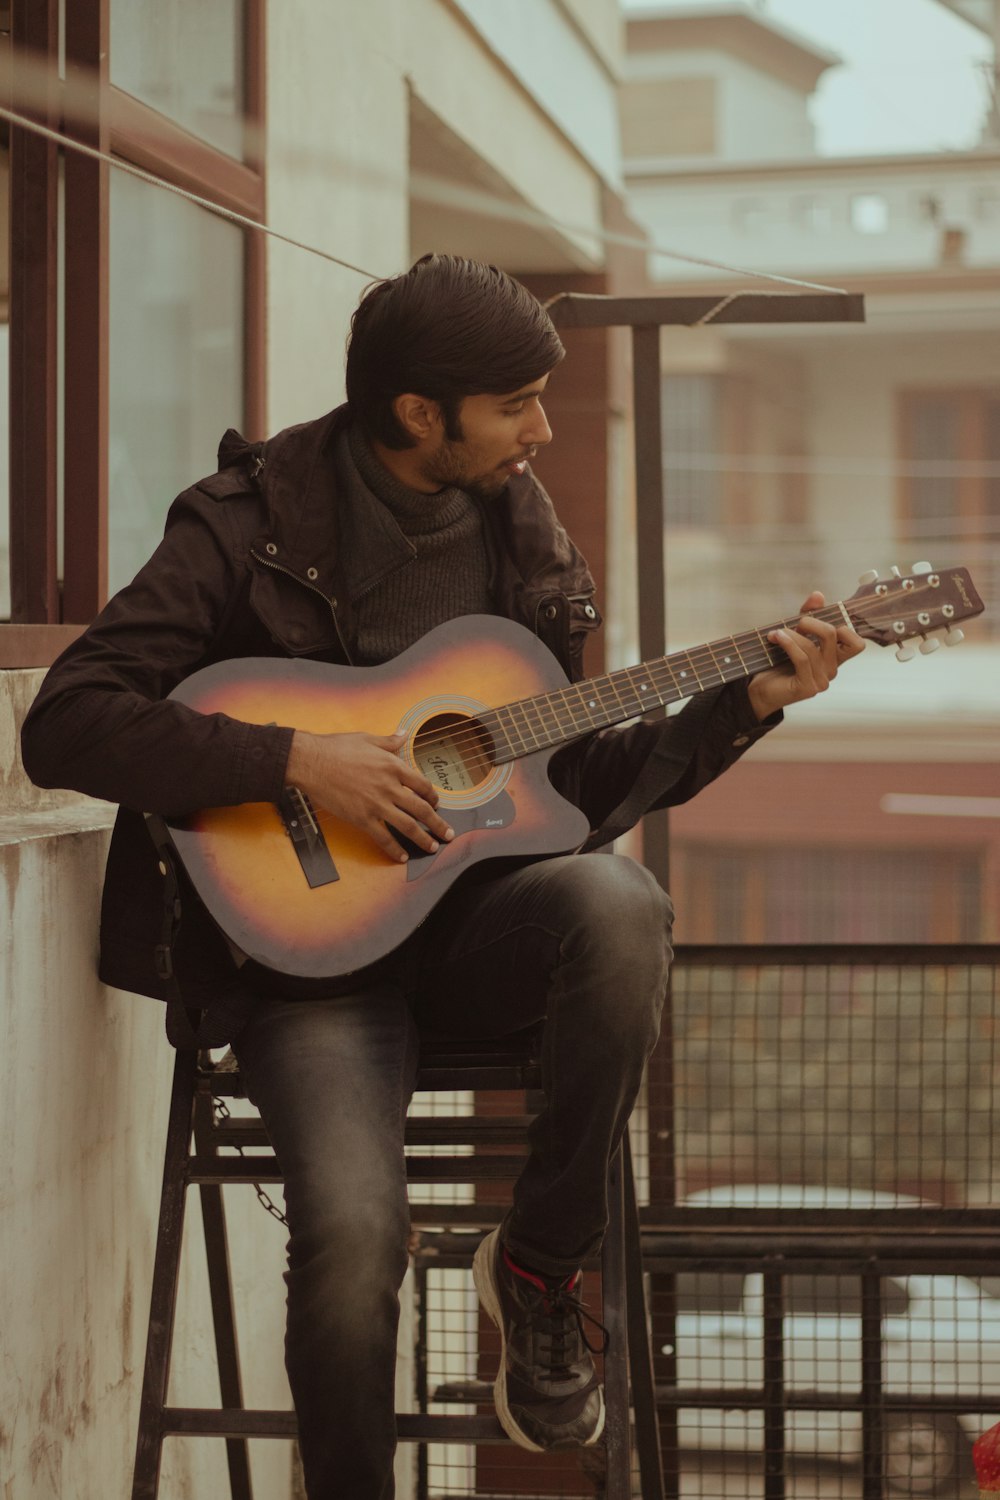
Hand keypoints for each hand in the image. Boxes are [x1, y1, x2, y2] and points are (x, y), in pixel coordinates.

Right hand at [285, 730, 454, 862]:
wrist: (311, 761)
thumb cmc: (336, 748)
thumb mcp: (367, 739)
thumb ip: (389, 741)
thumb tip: (403, 733)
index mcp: (393, 766)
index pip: (422, 785)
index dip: (433, 797)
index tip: (437, 804)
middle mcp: (390, 786)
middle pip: (422, 809)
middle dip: (438, 823)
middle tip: (448, 833)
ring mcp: (377, 804)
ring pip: (408, 826)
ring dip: (424, 839)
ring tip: (433, 847)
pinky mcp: (362, 818)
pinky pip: (383, 838)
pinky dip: (394, 849)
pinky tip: (402, 857)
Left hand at [747, 591, 865, 721]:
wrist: (760, 689)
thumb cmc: (778, 662)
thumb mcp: (795, 634)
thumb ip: (808, 615)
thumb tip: (818, 595)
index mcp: (834, 658)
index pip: (857, 644)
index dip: (844, 626)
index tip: (821, 619)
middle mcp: (832, 670)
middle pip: (833, 634)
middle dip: (812, 621)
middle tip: (796, 623)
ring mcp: (822, 681)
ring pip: (813, 647)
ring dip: (792, 634)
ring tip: (776, 633)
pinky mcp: (808, 688)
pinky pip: (802, 659)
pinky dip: (788, 643)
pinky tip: (776, 638)